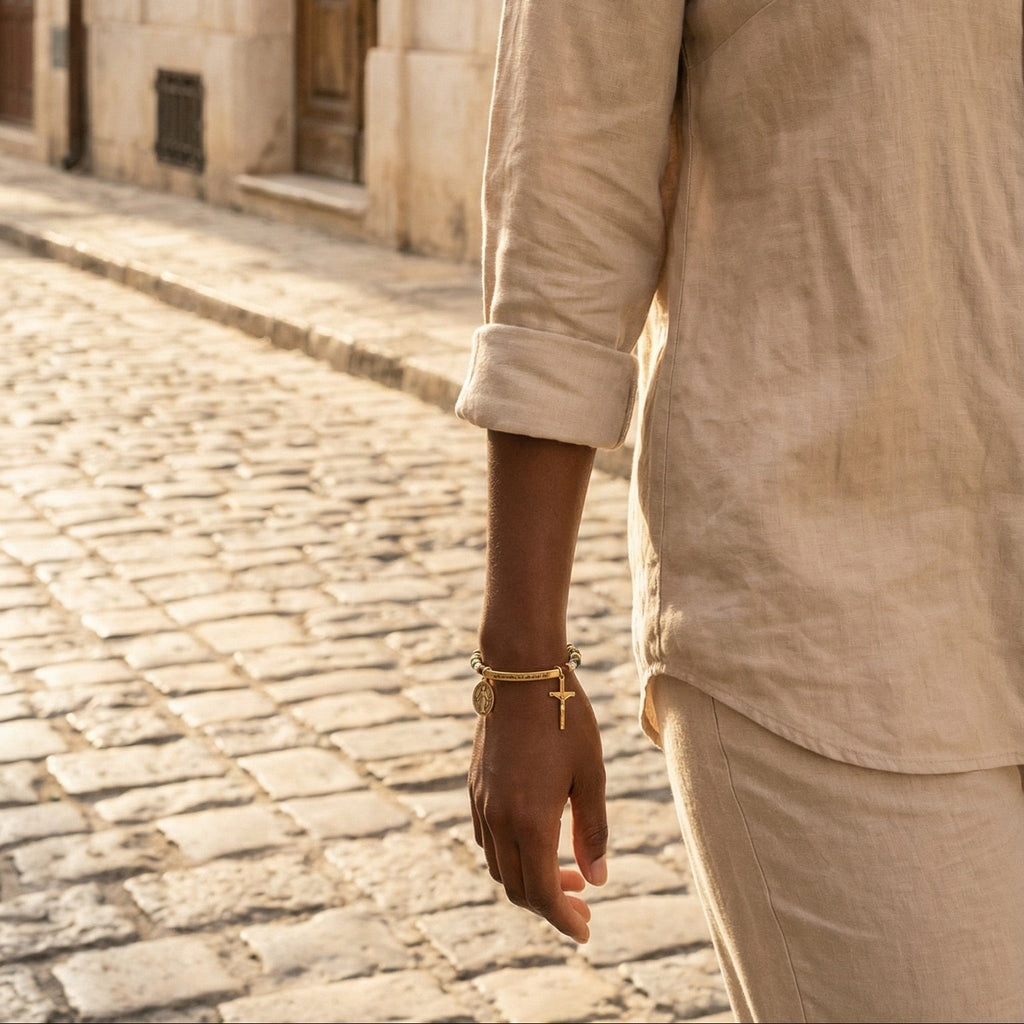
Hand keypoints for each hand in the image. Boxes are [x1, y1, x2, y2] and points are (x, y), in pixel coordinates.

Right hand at [468, 671, 607, 942]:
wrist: (521, 672)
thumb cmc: (565, 718)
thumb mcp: (591, 774)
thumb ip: (592, 831)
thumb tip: (597, 879)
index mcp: (529, 820)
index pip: (542, 893)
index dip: (563, 919)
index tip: (586, 930)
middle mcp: (498, 818)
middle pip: (516, 887)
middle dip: (549, 905)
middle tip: (584, 903)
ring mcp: (481, 802)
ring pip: (498, 865)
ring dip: (529, 880)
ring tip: (568, 872)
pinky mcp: (475, 786)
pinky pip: (488, 839)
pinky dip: (512, 855)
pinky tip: (539, 839)